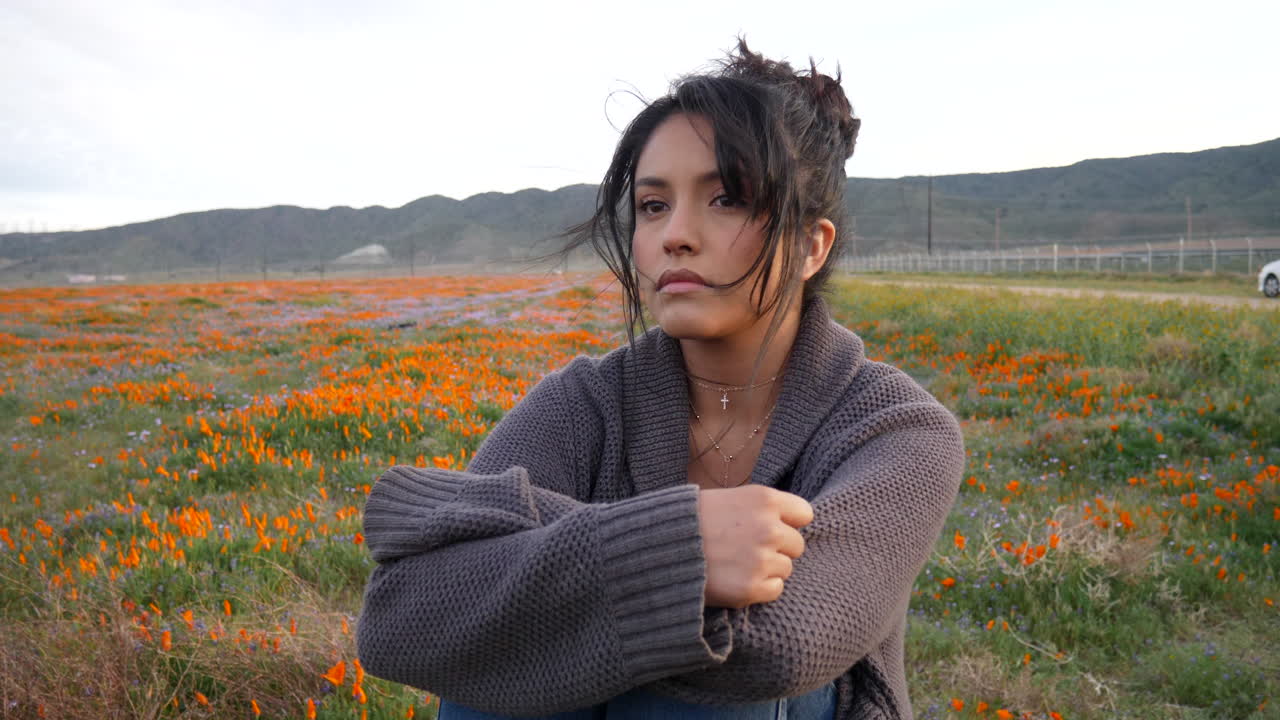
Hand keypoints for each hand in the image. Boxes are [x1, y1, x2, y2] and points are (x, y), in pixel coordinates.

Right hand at [695, 484, 813, 608]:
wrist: (659, 545)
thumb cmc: (691, 520)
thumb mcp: (728, 498)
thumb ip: (760, 509)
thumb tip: (788, 523)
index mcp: (765, 499)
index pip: (804, 514)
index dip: (789, 523)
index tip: (774, 528)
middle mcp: (769, 528)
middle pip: (797, 545)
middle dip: (777, 549)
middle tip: (747, 550)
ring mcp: (761, 559)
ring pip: (785, 569)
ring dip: (767, 569)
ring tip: (736, 564)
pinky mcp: (751, 588)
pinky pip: (775, 590)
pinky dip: (760, 589)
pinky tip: (737, 579)